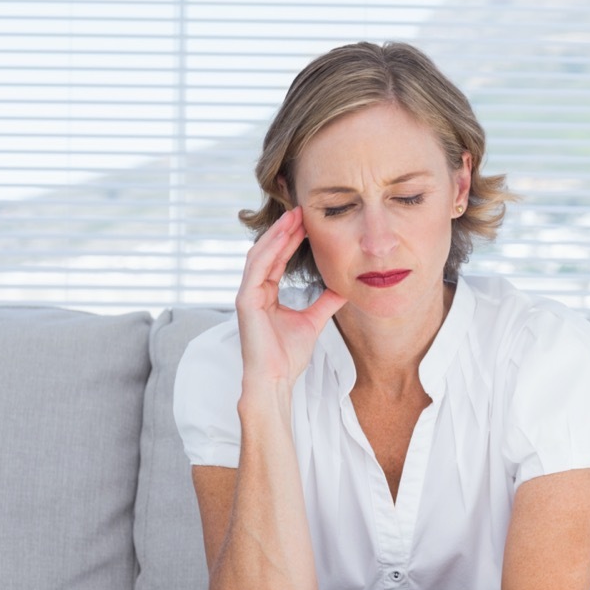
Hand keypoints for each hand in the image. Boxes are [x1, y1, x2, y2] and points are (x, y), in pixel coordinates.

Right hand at [235, 206, 346, 388]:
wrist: (276, 379)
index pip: (279, 259)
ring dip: (277, 234)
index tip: (308, 222)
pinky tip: (283, 237)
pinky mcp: (244, 300)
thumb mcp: (314, 321)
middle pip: (269, 252)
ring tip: (294, 217)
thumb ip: (326, 302)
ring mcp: (247, 294)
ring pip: (261, 254)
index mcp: (267, 294)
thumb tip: (345, 288)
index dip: (292, 240)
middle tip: (302, 210)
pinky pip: (256, 269)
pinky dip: (270, 251)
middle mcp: (254, 291)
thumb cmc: (289, 356)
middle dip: (285, 230)